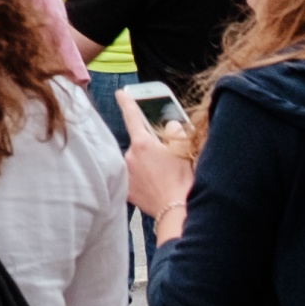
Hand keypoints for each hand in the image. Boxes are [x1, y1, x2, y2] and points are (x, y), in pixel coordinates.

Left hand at [117, 94, 194, 237]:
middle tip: (165, 162)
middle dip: (150, 149)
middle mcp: (129, 156)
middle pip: (138, 144)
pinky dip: (142, 180)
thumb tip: (169, 126)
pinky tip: (154, 186)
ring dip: (146, 165)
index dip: (126, 102)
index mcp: (142, 143)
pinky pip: (133, 178)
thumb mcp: (184, 150)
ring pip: (135, 162)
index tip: (121, 93)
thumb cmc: (182, 182)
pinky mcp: (126, 190)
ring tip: (162, 178)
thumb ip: (174, 131)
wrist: (176, 212)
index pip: (132, 115)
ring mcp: (126, 174)